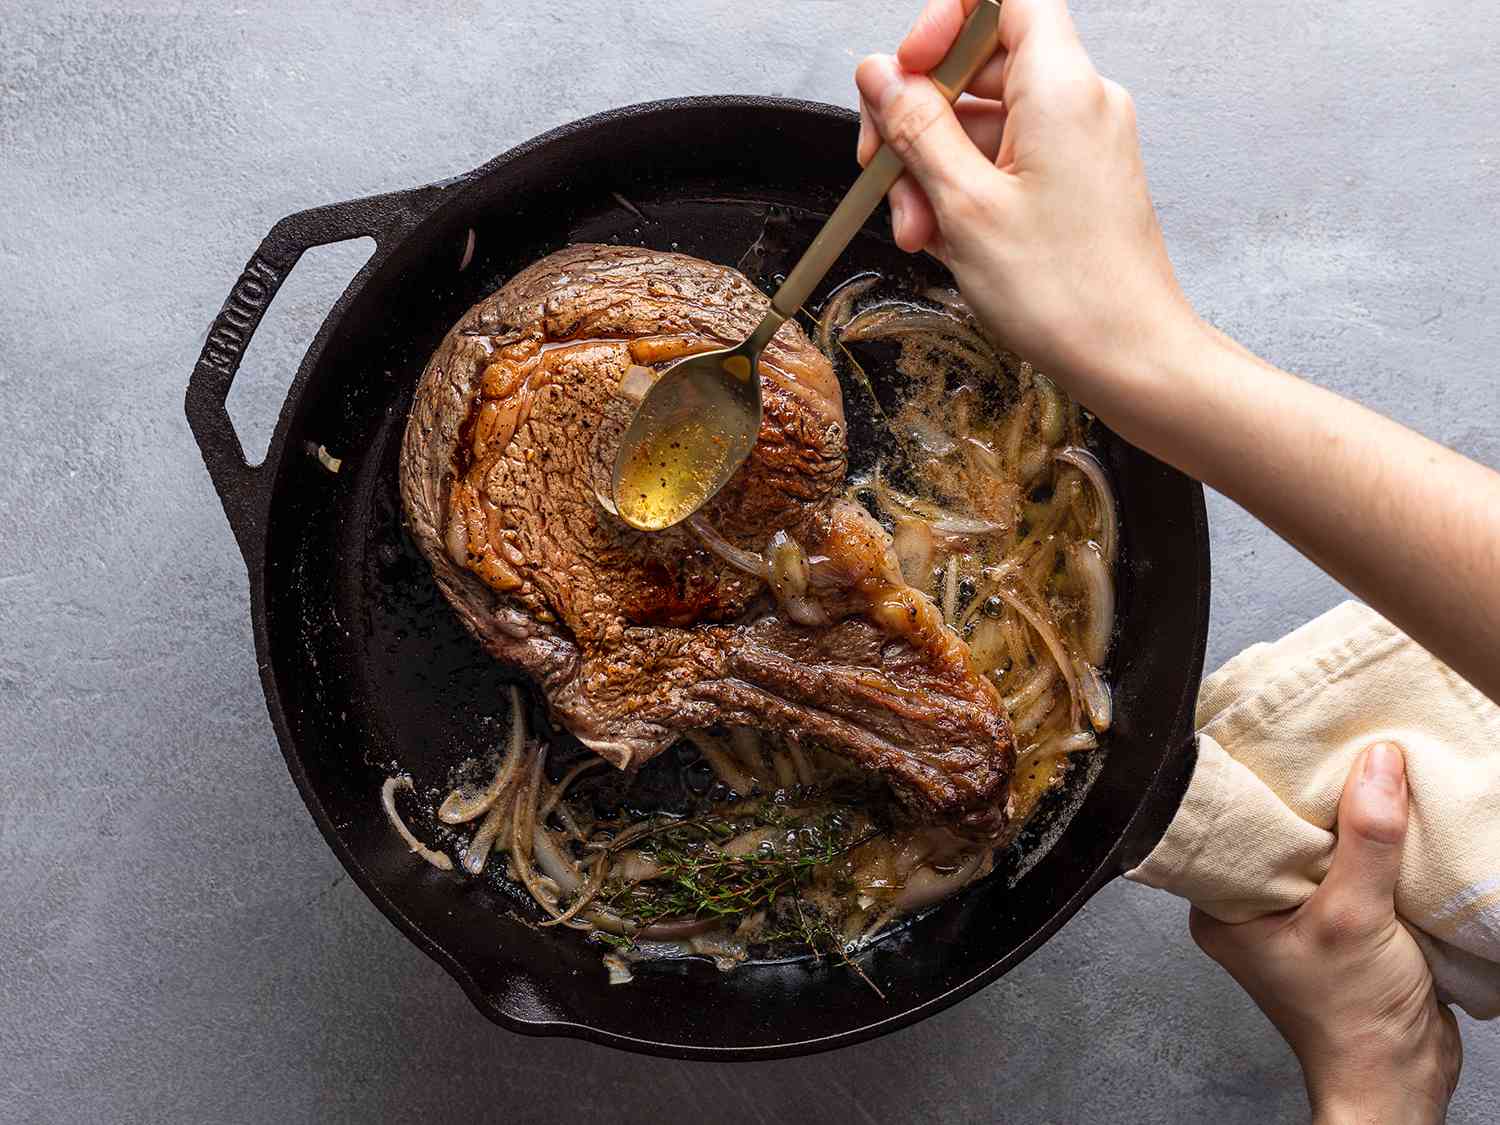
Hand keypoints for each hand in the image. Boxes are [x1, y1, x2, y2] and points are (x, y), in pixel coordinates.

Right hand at [855, 0, 1198, 409]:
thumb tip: (880, 73)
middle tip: (883, 175)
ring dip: (933, 172)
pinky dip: (965, 193)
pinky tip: (943, 241)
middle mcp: (1078, 102)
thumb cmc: (1065, 293)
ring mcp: (1078, 143)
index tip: (906, 72)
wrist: (1130, 359)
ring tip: (916, 232)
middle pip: (978, 66)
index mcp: (1061, 87)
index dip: (943, 23)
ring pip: (983, 124)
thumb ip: (916, 128)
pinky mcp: (1074, 182)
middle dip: (918, 121)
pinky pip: (1004, 163)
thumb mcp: (963, 206)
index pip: (1001, 0)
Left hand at [1190, 743, 1462, 1123]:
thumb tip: (1377, 764)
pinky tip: (1388, 822)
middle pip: (1278, 830)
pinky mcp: (1339, 924)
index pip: (1230, 824)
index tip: (1288, 740)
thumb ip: (1366, 839)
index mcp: (1221, 906)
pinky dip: (1372, 850)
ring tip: (1368, 776)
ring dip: (1349, 822)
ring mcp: (1295, 916)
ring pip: (1319, 848)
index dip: (1259, 783)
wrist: (1398, 1077)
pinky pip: (1351, 870)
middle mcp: (1250, 908)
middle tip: (1338, 748)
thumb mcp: (1354, 916)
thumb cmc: (1352, 1019)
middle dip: (1312, 797)